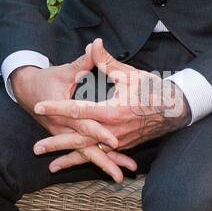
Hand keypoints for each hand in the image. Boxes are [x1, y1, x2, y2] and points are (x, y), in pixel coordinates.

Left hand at [33, 39, 189, 181]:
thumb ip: (106, 61)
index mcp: (113, 111)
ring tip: (50, 166)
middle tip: (36, 149)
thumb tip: (95, 43)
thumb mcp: (128, 74)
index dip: (57, 108)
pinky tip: (73, 167)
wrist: (175, 109)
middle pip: (80, 139)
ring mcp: (119, 142)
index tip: (39, 106)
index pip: (78, 110)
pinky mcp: (123, 146)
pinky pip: (101, 156)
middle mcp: (114, 131)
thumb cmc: (151, 89)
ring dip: (69, 159)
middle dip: (58, 144)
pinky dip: (86, 162)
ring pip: (90, 153)